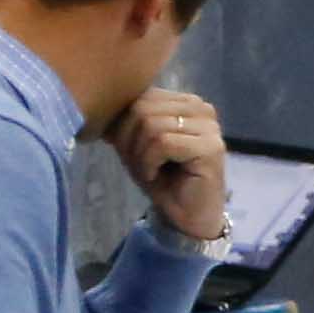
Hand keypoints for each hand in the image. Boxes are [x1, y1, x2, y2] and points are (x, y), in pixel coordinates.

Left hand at [118, 84, 229, 243]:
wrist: (187, 216)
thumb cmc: (163, 179)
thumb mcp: (135, 143)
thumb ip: (126, 119)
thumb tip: (102, 104)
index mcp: (185, 102)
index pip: (141, 96)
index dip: (123, 124)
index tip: (127, 150)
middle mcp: (202, 108)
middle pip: (144, 108)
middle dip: (129, 139)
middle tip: (137, 163)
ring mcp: (210, 127)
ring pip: (152, 125)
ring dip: (139, 154)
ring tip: (147, 171)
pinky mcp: (211, 147)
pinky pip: (163, 143)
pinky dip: (149, 162)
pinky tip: (154, 176)